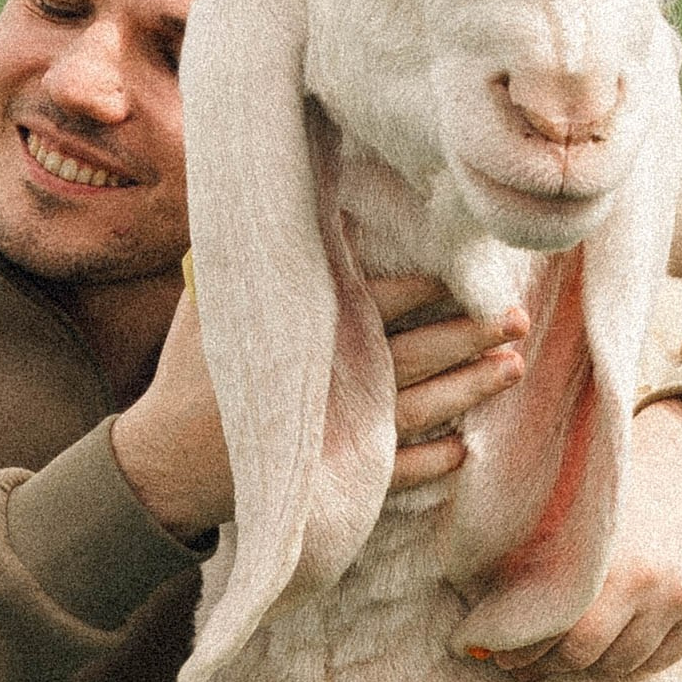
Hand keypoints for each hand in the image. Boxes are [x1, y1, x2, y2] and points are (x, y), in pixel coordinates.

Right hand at [113, 276, 527, 542]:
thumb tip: (284, 201)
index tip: (458, 276)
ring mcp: (340, 438)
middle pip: (414, 355)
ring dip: (468, 391)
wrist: (165, 464)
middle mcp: (334, 387)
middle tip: (516, 318)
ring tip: (512, 369)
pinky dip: (431, 466)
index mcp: (309, 339)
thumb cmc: (192, 378)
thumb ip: (255, 262)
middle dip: (468, 336)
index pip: (377, 306)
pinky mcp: (338, 480)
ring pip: (419, 411)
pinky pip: (397, 473)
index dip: (423, 290)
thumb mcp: (212, 306)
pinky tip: (464, 453)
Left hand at [490, 397, 681, 681]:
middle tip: (516, 663)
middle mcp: (644, 578)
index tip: (491, 650)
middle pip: (583, 653)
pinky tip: (603, 649)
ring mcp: (678, 597)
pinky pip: (657, 660)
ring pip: (620, 663)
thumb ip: (529, 551)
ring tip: (556, 654)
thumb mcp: (566, 506)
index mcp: (601, 551)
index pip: (551, 628)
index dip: (516, 647)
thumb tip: (480, 603)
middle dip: (543, 663)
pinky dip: (627, 661)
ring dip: (586, 665)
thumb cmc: (608, 487)